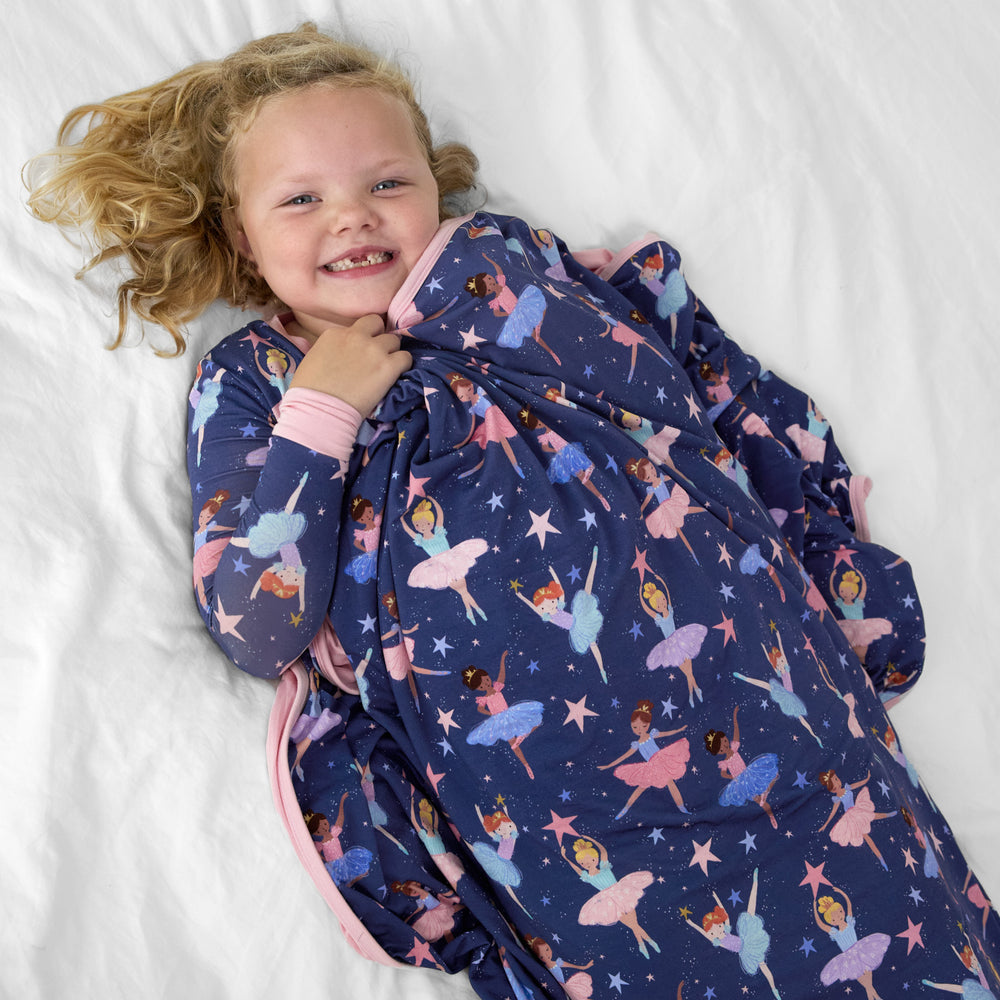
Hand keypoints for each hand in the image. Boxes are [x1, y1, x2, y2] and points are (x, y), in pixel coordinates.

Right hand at [289, 314, 411, 414]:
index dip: (362, 338)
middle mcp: (356, 336)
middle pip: (378, 325)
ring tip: (386, 368)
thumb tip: (341, 354)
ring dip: (392, 352)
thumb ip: (331, 348)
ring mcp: (374, 350)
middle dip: (379, 337)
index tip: (361, 352)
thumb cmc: (308, 391)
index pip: (358, 326)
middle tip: (377, 355)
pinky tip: (396, 375)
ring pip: (394, 341)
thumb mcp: (314, 359)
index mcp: (335, 333)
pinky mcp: (388, 367)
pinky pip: (406, 358)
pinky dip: (403, 365)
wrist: (319, 409)